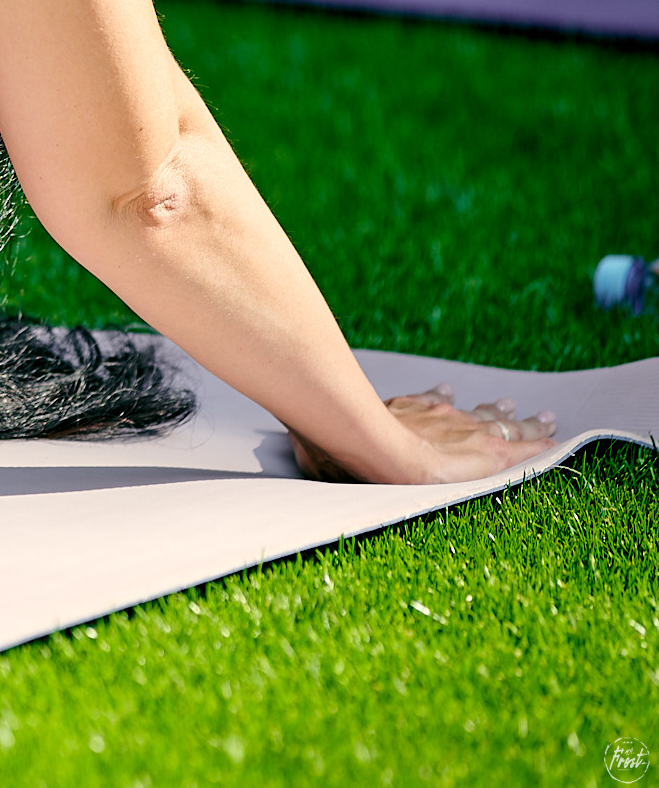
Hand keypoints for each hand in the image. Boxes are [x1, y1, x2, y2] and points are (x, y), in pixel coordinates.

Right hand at [289, 383, 557, 483]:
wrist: (366, 445)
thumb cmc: (340, 443)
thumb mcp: (328, 439)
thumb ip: (322, 441)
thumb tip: (296, 440)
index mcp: (405, 415)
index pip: (429, 406)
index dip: (442, 403)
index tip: (447, 394)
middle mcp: (437, 418)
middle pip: (470, 412)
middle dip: (490, 411)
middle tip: (511, 405)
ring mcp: (462, 433)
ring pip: (500, 425)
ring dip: (521, 423)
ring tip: (538, 418)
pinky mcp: (485, 454)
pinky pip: (521, 447)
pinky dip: (538, 443)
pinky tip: (553, 440)